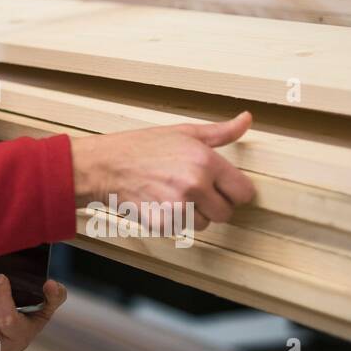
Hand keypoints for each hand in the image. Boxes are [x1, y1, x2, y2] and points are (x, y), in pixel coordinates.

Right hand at [70, 111, 256, 231]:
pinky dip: (173, 221)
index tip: (222, 188)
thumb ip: (220, 132)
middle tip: (193, 191)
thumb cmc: (141, 147)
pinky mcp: (163, 224)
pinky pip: (182, 231)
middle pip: (226, 212)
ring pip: (204, 224)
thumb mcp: (183, 132)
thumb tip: (246, 120)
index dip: (234, 191)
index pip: (244, 192)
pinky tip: (160, 204)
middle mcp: (194, 185)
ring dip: (193, 215)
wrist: (105, 165)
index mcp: (205, 161)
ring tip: (173, 196)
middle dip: (213, 204)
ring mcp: (178, 207)